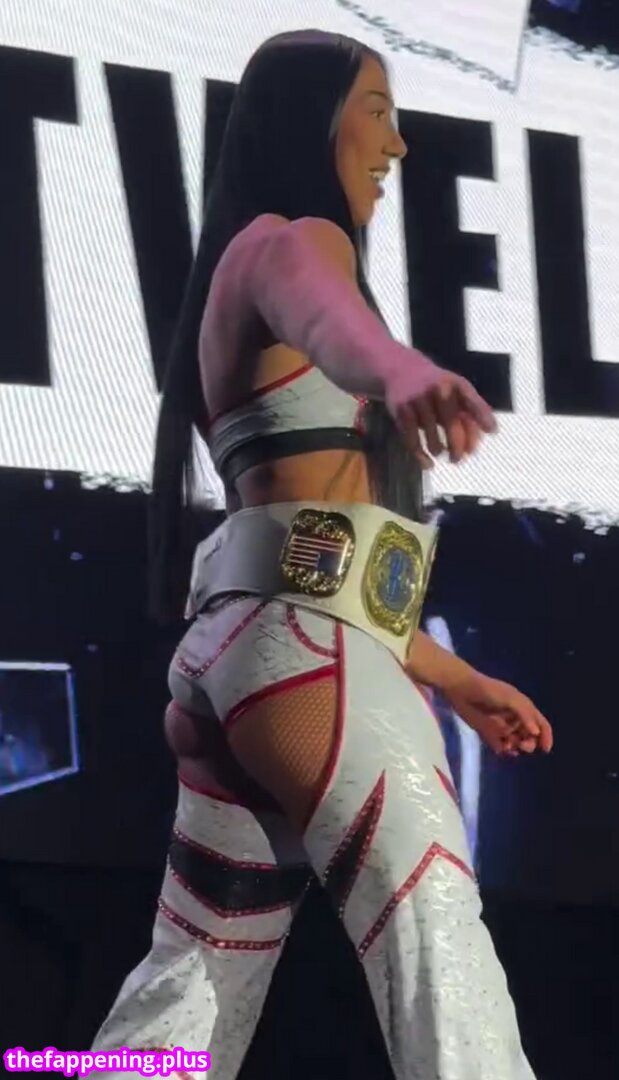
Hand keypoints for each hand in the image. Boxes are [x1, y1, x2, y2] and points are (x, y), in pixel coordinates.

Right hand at [386, 355, 496, 469]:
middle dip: (457, 445)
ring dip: (439, 450)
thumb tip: (490, 432)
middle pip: (451, 424)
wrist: (400, 369)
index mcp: (454, 383)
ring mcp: (418, 400)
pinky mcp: (401, 411)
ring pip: (432, 435)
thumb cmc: (435, 384)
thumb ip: (473, 407)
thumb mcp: (456, 387)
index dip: (482, 416)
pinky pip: (412, 439)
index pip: (471, 401)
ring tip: (442, 454)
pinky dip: (421, 455)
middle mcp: (437, 390)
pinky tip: (428, 464)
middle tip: (459, 459)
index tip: (492, 432)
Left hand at [442, 672, 552, 756]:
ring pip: (515, 742)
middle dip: (529, 743)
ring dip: (516, 747)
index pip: (540, 723)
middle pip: (529, 736)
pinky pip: (500, 745)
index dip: (545, 736)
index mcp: (523, 707)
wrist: (461, 689)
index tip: (545, 750)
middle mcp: (515, 718)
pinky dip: (503, 749)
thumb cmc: (488, 690)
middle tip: (522, 745)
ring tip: (508, 747)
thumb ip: (524, 714)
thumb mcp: (510, 698)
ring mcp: (502, 725)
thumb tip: (536, 732)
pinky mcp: (488, 732)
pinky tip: (500, 748)